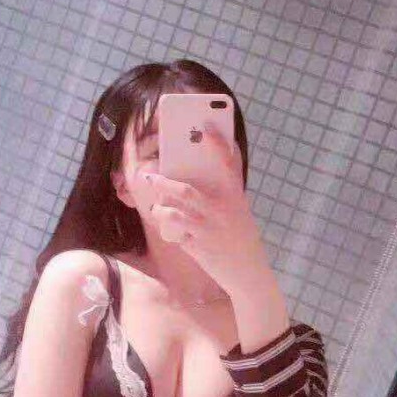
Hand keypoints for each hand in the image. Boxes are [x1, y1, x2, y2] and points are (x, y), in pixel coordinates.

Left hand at [143, 125, 267, 293]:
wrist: (248, 271)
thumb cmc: (240, 234)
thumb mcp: (239, 208)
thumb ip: (225, 188)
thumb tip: (210, 163)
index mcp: (235, 196)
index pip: (228, 163)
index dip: (218, 142)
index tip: (206, 124)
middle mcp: (222, 210)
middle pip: (185, 191)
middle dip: (162, 183)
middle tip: (147, 176)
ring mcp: (209, 229)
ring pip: (173, 213)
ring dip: (160, 209)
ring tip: (157, 206)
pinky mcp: (199, 247)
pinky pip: (174, 233)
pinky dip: (168, 229)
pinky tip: (168, 228)